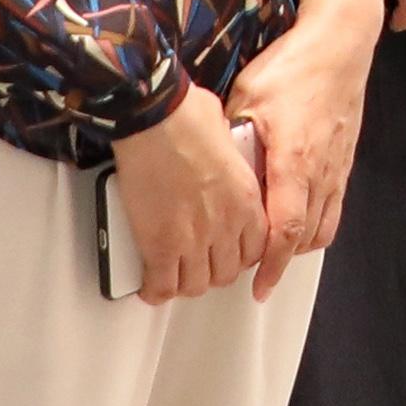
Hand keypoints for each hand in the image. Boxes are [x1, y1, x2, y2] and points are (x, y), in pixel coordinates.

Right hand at [108, 89, 264, 304]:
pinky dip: (155, 291)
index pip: (255, 249)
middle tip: (198, 264)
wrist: (153, 117)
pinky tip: (150, 286)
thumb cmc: (184, 114)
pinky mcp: (159, 244)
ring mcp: (192, 239)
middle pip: (226, 273)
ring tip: (173, 276)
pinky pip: (161, 285)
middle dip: (212, 271)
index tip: (226, 252)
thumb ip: (229, 156)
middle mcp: (225, 225)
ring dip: (185, 283)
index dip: (238, 255)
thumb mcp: (225, 134)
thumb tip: (218, 149)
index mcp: (246, 200)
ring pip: (195, 285)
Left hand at [231, 0, 383, 295]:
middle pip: (304, 237)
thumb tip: (211, 161)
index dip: (271, 263)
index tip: (257, 285)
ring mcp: (336, 170)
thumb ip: (232, 136)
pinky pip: (334, 209)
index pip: (284, 228)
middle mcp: (320, 172)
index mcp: (293, 160)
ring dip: (298, 246)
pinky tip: (297, 223)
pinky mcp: (344, 163)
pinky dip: (315, 226)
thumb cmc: (293, 67)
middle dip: (281, 262)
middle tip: (255, 273)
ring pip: (322, 228)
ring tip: (272, 253)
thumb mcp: (247, 97)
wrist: (341, 46)